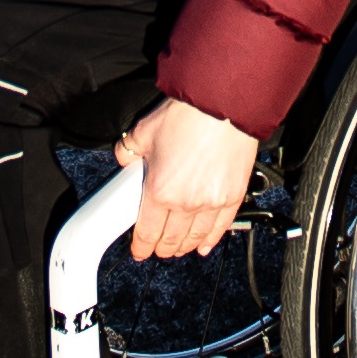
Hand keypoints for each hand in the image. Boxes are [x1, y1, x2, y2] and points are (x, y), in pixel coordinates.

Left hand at [116, 98, 259, 259]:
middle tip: (158, 249)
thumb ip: (129, 149)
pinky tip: (205, 245)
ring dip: (184, 247)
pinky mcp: (232, 196)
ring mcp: (211, 203)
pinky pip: (220, 228)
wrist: (221, 106)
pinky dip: (211, 240)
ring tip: (179, 249)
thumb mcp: (144, 131)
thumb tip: (124, 156)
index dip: (141, 247)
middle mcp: (185, 203)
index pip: (147, 232)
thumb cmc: (186, 116)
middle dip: (162, 248)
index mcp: (159, 191)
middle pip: (171, 239)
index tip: (139, 251)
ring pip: (195, 237)